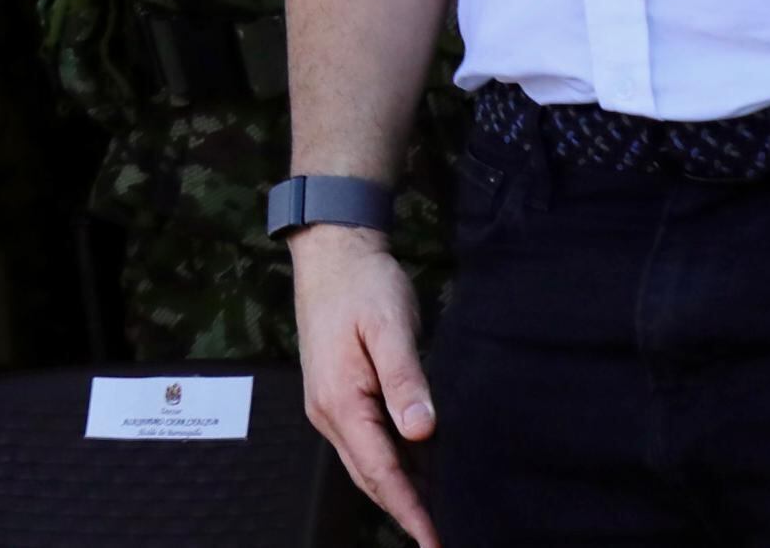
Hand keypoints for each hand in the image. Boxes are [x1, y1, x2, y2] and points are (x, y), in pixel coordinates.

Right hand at [292, 226, 440, 545]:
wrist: (331, 251)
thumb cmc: (362, 284)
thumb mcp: (390, 328)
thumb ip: (405, 381)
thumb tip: (421, 433)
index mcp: (340, 401)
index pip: (380, 471)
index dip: (410, 510)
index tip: (435, 540)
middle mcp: (328, 411)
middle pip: (370, 476)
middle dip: (405, 511)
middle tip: (441, 538)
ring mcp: (329, 404)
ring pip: (368, 463)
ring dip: (400, 490)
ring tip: (438, 515)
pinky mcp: (338, 394)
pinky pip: (367, 442)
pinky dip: (393, 465)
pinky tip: (421, 472)